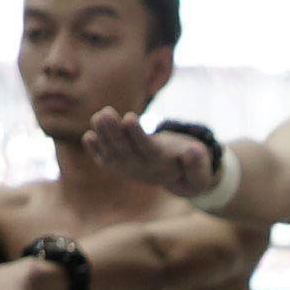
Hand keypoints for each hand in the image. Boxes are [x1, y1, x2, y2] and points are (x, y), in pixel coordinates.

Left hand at [84, 109, 215, 200]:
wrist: (177, 176)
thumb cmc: (190, 166)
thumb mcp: (201, 167)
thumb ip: (198, 163)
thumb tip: (193, 151)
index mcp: (160, 164)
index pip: (146, 148)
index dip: (136, 134)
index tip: (129, 117)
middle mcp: (141, 168)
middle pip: (125, 150)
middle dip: (114, 131)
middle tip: (106, 112)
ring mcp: (128, 169)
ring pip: (112, 152)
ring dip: (103, 134)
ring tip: (100, 115)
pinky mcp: (119, 166)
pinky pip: (105, 160)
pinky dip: (95, 150)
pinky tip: (88, 137)